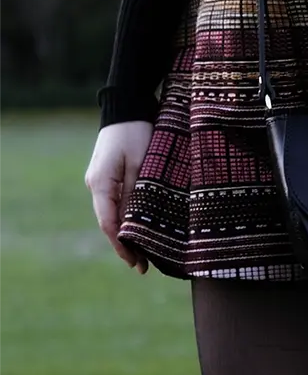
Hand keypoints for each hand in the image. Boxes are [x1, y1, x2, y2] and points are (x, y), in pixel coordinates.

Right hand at [84, 122, 153, 272]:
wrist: (127, 107)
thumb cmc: (137, 132)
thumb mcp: (142, 165)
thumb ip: (137, 196)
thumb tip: (136, 225)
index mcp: (101, 184)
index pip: (108, 223)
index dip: (121, 245)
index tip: (135, 263)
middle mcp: (96, 185)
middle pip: (109, 223)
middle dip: (125, 246)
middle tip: (143, 268)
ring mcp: (100, 181)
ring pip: (113, 215)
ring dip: (127, 234)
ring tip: (144, 256)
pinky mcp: (108, 177)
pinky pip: (116, 204)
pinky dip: (127, 220)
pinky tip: (139, 231)